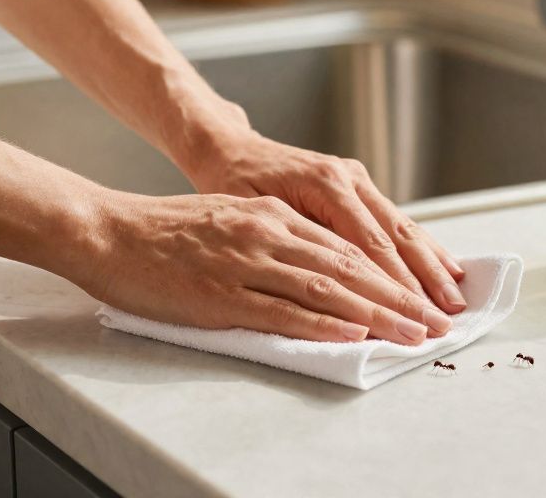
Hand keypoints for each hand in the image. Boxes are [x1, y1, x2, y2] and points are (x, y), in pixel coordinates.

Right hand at [81, 192, 451, 343]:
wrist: (108, 230)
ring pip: (328, 286)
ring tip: (412, 332)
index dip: (393, 272)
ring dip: (378, 313)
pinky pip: (282, 309)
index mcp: (274, 214)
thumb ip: (277, 237)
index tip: (424, 295)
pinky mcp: (222, 293)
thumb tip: (320, 267)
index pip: (349, 245)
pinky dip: (323, 322)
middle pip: (351, 265)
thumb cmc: (167, 231)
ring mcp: (247, 261)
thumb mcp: (233, 218)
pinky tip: (353, 332)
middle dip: (401, 295)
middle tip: (437, 320)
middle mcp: (270, 231)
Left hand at [186, 128, 467, 313]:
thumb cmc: (231, 185)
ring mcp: (357, 180)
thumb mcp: (252, 215)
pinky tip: (446, 267)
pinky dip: (422, 247)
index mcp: (324, 184)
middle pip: (396, 236)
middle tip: (446, 317)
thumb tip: (335, 287)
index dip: (395, 284)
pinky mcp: (359, 187)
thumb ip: (297, 245)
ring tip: (456, 298)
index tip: (414, 316)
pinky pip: (395, 221)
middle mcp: (348, 179)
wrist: (230, 149)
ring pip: (403, 227)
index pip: (369, 244)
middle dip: (424, 280)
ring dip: (432, 265)